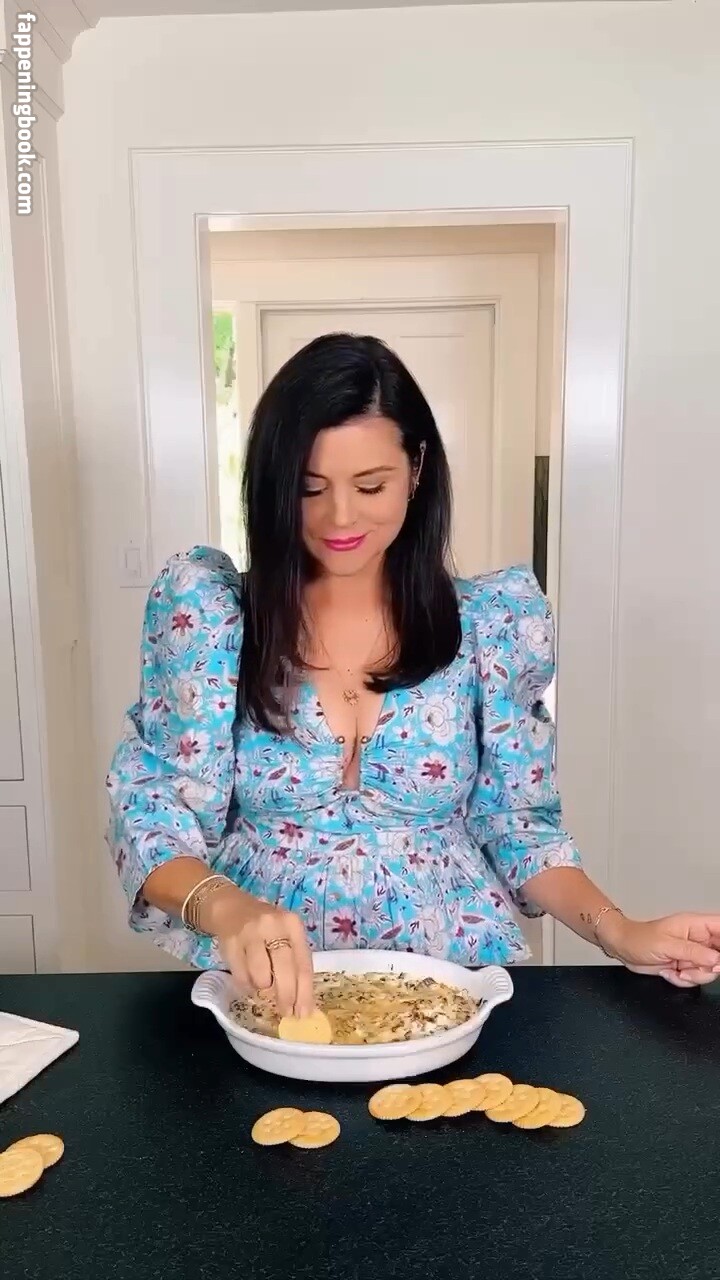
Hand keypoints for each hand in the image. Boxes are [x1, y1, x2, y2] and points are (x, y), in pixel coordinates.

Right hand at [201, 885, 314, 1015]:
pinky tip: (248, 980)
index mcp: (292, 925)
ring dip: (263, 988)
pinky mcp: (230, 942)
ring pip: (261, 976)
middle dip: (286, 996)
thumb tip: (301, 1004)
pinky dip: (246, 985)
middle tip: (286, 1013)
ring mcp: (250, 933)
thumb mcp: (285, 935)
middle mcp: (273, 925)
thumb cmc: (266, 928)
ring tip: (262, 984)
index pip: (303, 963)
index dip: (304, 992)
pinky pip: (241, 976)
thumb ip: (294, 962)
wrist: (231, 908)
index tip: (304, 1013)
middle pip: (285, 969)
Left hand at [601, 912, 719, 986]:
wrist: (624, 949)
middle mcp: (699, 939)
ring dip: (694, 976)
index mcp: (696, 925)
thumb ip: (694, 952)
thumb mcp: (667, 945)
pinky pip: (697, 979)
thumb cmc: (640, 939)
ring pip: (710, 971)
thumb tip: (717, 959)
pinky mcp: (687, 966)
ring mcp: (694, 954)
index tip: (718, 959)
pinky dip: (684, 980)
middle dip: (710, 967)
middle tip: (693, 968)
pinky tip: (670, 972)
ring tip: (677, 970)